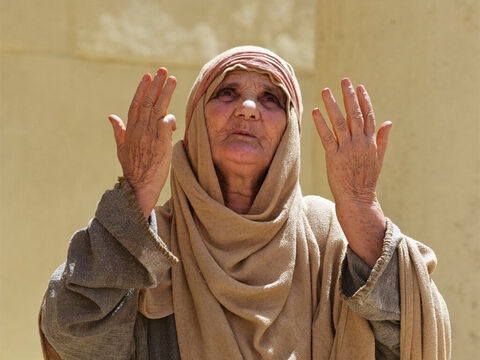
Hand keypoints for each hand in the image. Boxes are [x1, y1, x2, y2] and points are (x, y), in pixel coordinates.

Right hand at [108, 68, 176, 218]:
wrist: (139, 186)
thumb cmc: (133, 167)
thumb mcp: (122, 148)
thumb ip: (119, 130)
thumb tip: (111, 116)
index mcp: (131, 129)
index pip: (136, 104)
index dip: (142, 89)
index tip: (147, 76)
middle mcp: (139, 131)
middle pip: (148, 103)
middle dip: (156, 85)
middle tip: (162, 70)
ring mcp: (149, 138)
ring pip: (157, 111)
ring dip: (165, 94)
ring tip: (171, 80)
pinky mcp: (160, 147)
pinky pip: (163, 128)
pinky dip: (167, 120)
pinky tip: (171, 113)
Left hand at [312, 78, 391, 265]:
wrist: (357, 197)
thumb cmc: (366, 178)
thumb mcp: (378, 158)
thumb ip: (382, 139)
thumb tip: (388, 122)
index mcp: (370, 142)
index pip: (368, 116)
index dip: (364, 100)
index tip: (359, 87)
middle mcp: (359, 142)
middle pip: (355, 114)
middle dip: (349, 96)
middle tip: (344, 80)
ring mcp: (347, 149)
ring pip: (340, 122)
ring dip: (333, 105)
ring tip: (326, 91)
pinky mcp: (334, 156)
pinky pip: (327, 136)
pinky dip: (321, 123)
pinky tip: (316, 111)